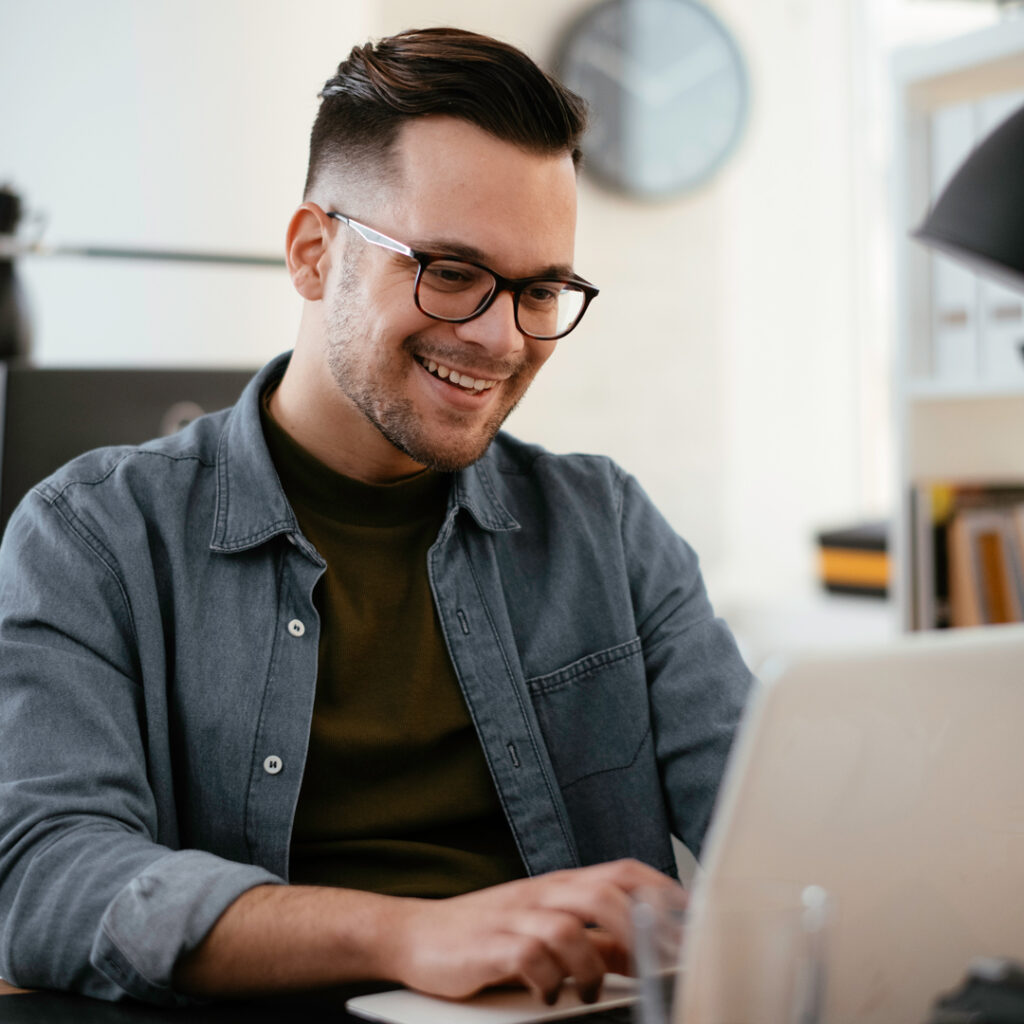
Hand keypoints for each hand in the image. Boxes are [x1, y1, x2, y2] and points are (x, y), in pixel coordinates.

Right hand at [380, 859, 683, 1004]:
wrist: (417, 934)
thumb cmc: (486, 932)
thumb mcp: (545, 928)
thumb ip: (593, 939)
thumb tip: (641, 953)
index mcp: (561, 885)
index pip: (623, 872)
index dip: (662, 891)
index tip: (693, 919)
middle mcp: (543, 894)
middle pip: (606, 894)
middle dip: (642, 927)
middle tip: (660, 964)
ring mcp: (516, 916)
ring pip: (572, 926)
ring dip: (593, 966)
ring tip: (590, 991)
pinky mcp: (491, 945)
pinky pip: (532, 956)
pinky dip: (550, 980)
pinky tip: (548, 995)